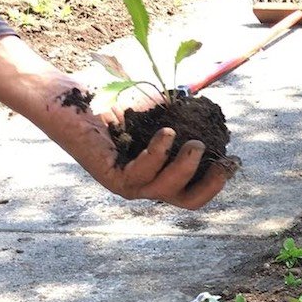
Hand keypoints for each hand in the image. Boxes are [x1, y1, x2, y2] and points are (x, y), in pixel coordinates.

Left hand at [43, 79, 234, 209]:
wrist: (67, 100)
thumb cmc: (112, 102)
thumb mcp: (159, 109)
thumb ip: (184, 116)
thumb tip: (215, 118)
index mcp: (160, 172)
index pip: (196, 188)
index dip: (218, 180)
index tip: (234, 159)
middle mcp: (145, 184)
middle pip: (188, 201)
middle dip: (211, 185)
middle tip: (224, 162)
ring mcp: (127, 184)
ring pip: (166, 190)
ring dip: (186, 167)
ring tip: (193, 143)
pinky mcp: (109, 176)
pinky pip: (141, 174)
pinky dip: (158, 154)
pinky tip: (167, 133)